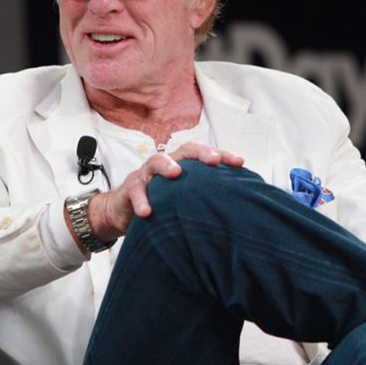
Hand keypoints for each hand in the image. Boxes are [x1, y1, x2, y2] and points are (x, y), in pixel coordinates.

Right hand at [87, 141, 243, 240]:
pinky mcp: (130, 186)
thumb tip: (239, 213)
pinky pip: (135, 189)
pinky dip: (141, 200)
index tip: (240, 163)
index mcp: (184, 166)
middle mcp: (168, 164)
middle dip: (201, 153)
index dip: (223, 156)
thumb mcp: (185, 202)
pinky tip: (147, 212)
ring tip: (176, 173)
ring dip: (167, 165)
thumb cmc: (162, 205)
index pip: (205, 156)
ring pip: (156, 161)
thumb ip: (205, 201)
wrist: (125, 213)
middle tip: (214, 161)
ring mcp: (147, 173)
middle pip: (185, 150)